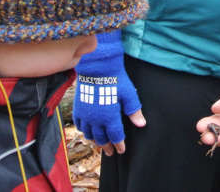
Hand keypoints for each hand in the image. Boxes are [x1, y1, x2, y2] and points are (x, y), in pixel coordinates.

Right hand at [73, 31, 145, 155]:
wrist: (97, 67)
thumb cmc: (116, 79)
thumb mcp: (129, 94)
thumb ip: (134, 111)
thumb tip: (141, 124)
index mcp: (110, 117)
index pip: (116, 136)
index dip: (119, 145)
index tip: (121, 150)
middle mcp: (96, 119)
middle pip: (102, 139)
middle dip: (107, 146)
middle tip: (111, 152)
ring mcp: (85, 115)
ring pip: (90, 134)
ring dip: (96, 141)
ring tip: (100, 144)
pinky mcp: (78, 109)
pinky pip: (80, 126)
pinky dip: (85, 131)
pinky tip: (88, 132)